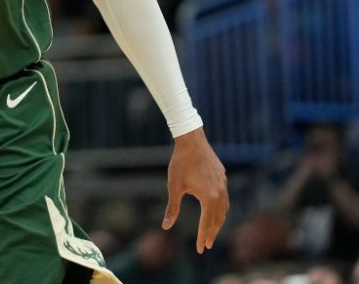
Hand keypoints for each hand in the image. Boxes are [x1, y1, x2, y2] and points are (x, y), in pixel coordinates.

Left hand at [162, 127, 228, 253]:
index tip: (200, 250)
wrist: (192, 140)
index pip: (206, 224)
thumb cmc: (180, 163)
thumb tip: (166, 226)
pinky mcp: (223, 178)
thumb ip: (172, 208)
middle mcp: (220, 193)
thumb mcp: (174, 187)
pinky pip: (225, 199)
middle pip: (218, 219)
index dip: (202, 237)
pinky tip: (216, 211)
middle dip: (212, 233)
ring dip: (218, 222)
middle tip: (207, 245)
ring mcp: (224, 185)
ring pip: (224, 210)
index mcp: (209, 198)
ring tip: (211, 231)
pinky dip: (221, 209)